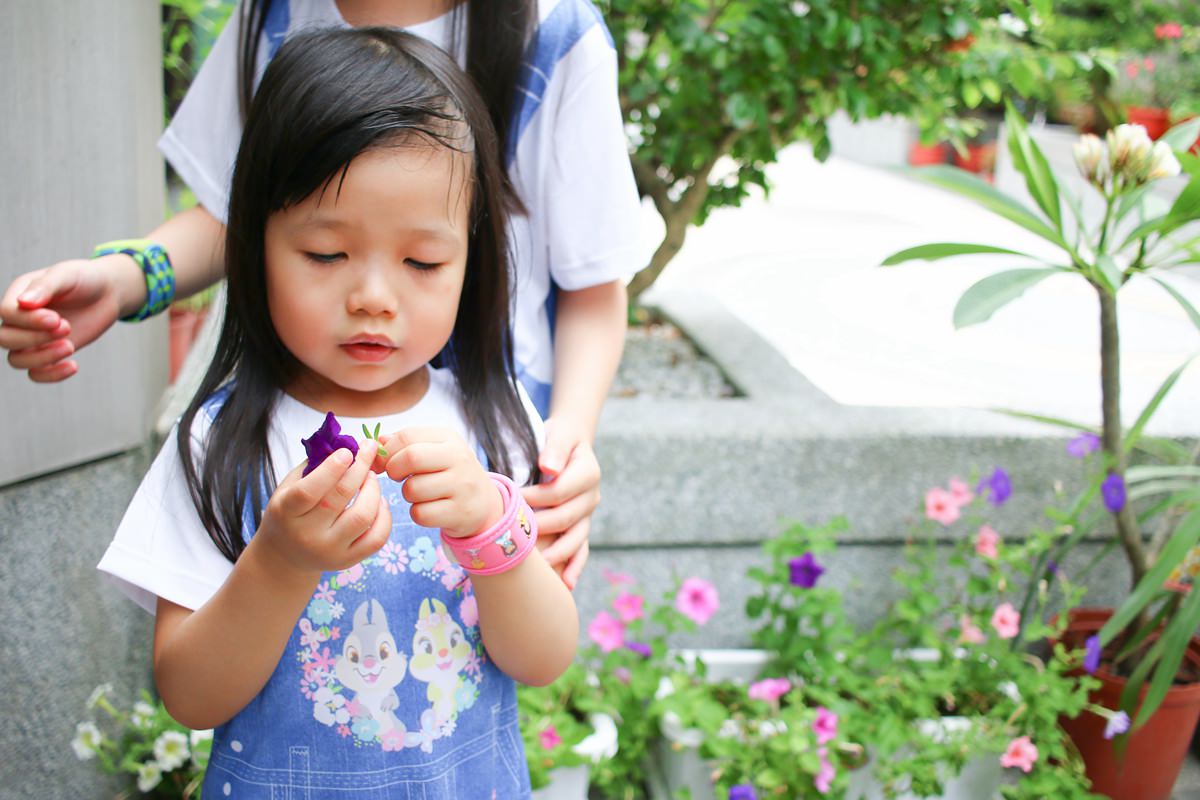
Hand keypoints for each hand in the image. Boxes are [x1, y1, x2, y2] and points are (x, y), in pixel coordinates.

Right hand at [0, 255, 134, 381]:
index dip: (28, 321)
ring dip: (42, 358)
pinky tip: (73, 365)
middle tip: (67, 327)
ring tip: (70, 346)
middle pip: (5, 339)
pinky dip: (51, 375)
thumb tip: (23, 302)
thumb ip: (45, 286)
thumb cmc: (83, 279)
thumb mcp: (66, 275)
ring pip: (17, 360)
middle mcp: (20, 320)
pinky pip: (37, 374)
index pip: (6, 314)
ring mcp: (33, 339)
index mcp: (18, 296)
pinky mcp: (49, 353)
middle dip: (34, 338)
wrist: (106, 293)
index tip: (57, 319)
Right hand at [256, 440, 389, 576]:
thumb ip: (314, 465)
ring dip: (373, 490)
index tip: (348, 451)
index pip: (309, 490)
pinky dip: (384, 515)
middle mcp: (307, 535)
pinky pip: (377, 537)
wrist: (285, 555)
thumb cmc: (290, 511)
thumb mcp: (290, 486)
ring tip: (371, 477)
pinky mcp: (347, 561)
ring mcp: (329, 551)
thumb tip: (348, 442)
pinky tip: (378, 501)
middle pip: (341, 498)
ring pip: (363, 516)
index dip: (331, 469)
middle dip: (360, 468)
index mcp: (286, 512)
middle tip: (368, 451)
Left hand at [379, 427, 501, 538]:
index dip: (387, 451)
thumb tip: (373, 444)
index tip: (383, 462)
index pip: (407, 436)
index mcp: (449, 438)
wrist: (482, 502)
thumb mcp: (433, 450)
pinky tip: (429, 508)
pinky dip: (418, 513)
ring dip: (407, 494)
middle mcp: (459, 458)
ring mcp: (462, 486)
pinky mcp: (460, 512)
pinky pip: (421, 514)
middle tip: (397, 477)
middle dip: (394, 470)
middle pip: (411, 457)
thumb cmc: (448, 472)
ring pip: (412, 489)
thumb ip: (403, 444)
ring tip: (420, 493)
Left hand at [521, 417, 599, 588]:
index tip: (512, 499)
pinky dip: (575, 566)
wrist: (571, 445)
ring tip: (538, 567)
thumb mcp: (559, 434)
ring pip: (576, 538)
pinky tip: (566, 583)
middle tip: (514, 535)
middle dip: (540, 528)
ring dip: (558, 554)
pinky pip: (581, 549)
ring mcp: (588, 514)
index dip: (535, 498)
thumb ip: (555, 448)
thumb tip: (548, 467)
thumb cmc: (559, 439)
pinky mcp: (582, 526)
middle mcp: (592, 496)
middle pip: (566, 518)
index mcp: (588, 473)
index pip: (560, 491)